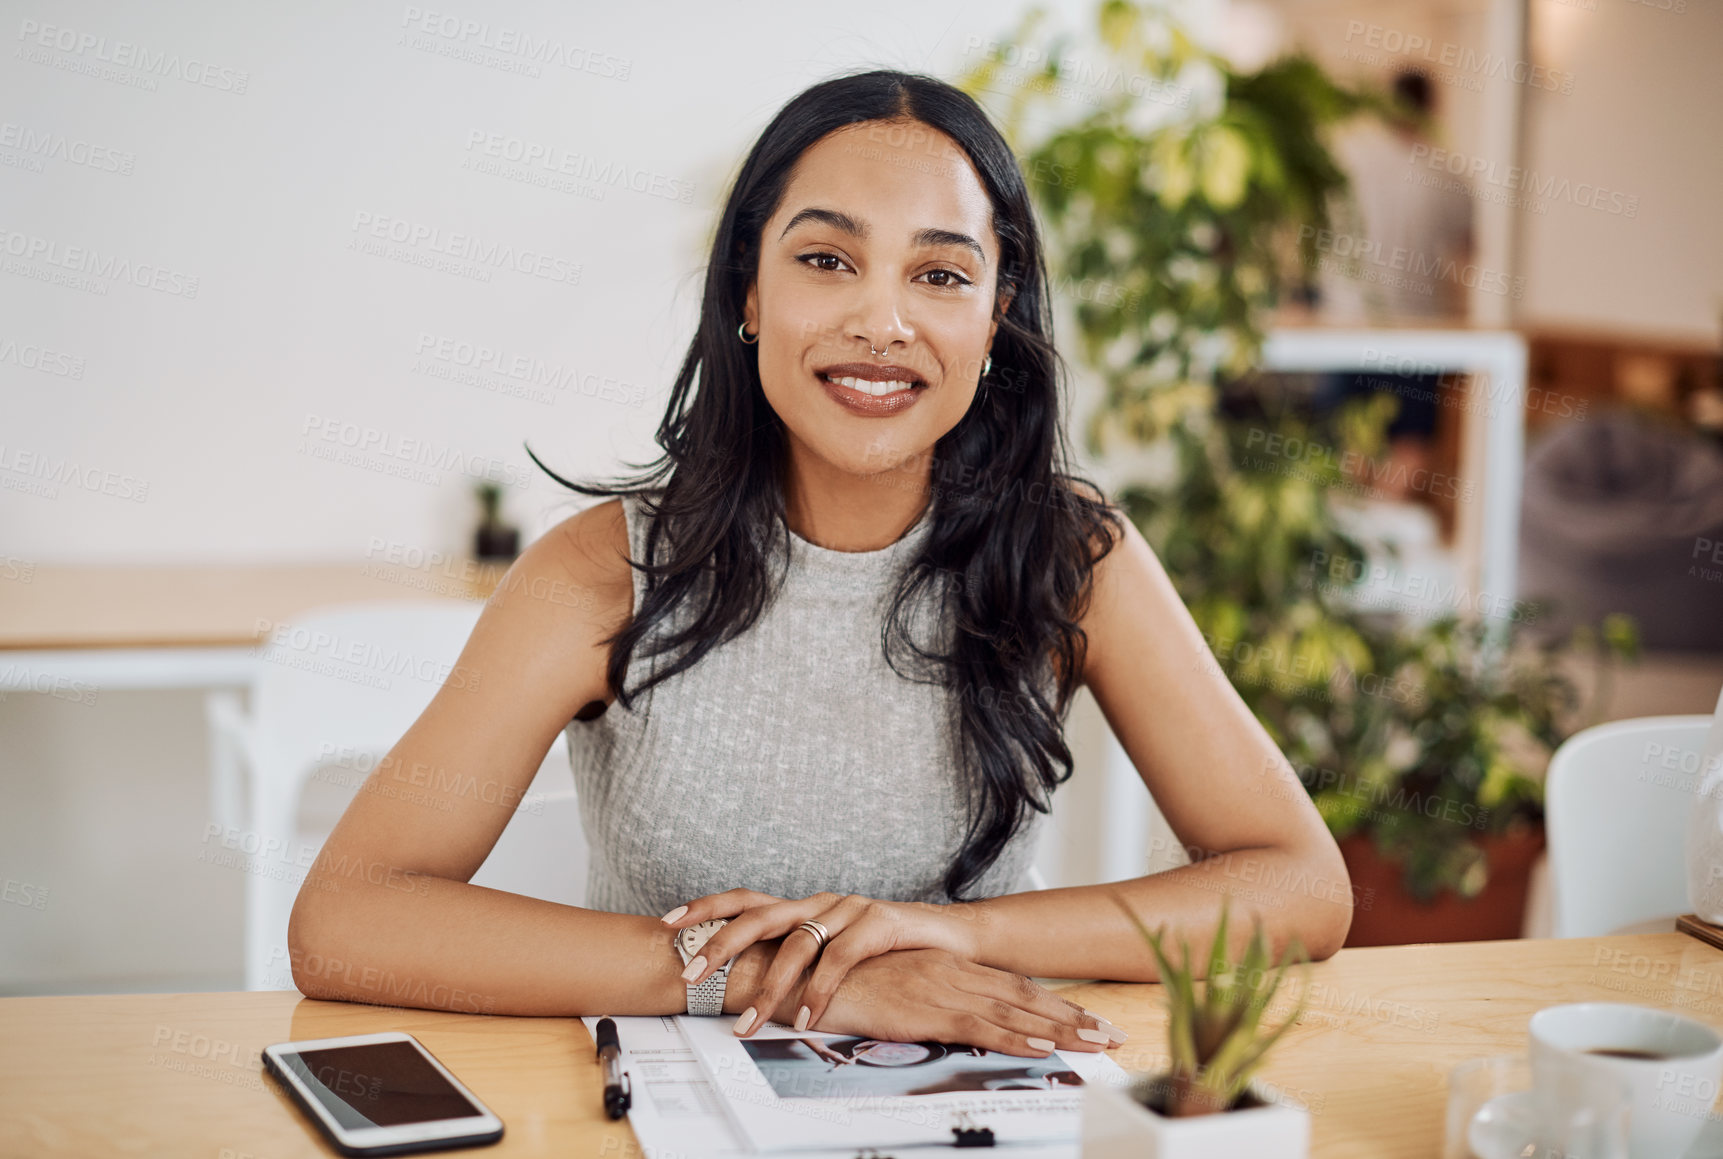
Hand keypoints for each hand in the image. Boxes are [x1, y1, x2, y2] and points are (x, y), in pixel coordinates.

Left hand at [663, 889, 982, 1035]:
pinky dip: (818, 992)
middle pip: (758, 915)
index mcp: (803, 907)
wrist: (951, 940)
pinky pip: (839, 959)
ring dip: (770, 989)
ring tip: (750, 1024)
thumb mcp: (834, 955)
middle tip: (690, 975)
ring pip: (796, 944)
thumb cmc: (887, 953)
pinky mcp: (878, 923)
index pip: (745, 899)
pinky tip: (805, 1018)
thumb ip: (798, 963)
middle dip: (719, 945)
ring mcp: (849, 909)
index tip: (667, 924)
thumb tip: (746, 990)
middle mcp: (820, 903)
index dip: (705, 907)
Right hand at [798, 947, 1118, 1057]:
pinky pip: (978, 1026)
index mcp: (950, 965)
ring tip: (1094, 1045)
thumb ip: (933, 997)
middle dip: (1072, 1018)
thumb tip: (960, 1019)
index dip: (1056, 1005)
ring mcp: (942, 988)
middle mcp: (954, 971)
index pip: (1016, 985)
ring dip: (1058, 1030)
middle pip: (1027, 997)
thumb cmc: (847, 983)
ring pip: (1014, 1012)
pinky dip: (1013, 1039)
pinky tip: (1040, 1049)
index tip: (1089, 1019)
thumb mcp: (899, 986)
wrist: (807, 972)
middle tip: (1110, 1035)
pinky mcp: (925, 1009)